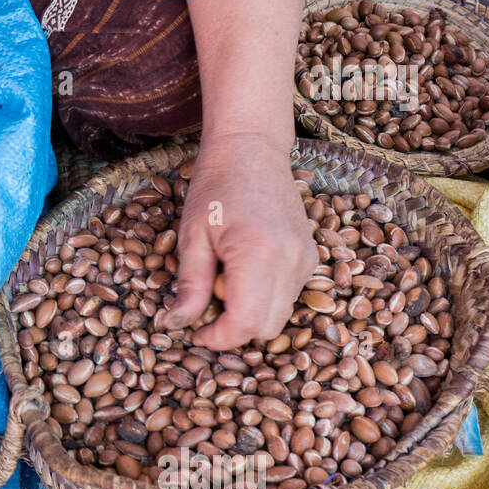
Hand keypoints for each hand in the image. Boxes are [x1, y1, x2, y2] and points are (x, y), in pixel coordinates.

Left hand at [165, 132, 317, 349]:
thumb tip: (177, 325)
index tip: (196, 332)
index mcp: (258, 254)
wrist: (251, 150)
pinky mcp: (310, 257)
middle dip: (234, 329)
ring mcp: (306, 259)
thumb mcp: (192, 236)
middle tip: (206, 306)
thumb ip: (190, 284)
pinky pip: (288, 296)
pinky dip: (264, 297)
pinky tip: (242, 270)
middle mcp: (291, 260)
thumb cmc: (215, 188)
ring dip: (249, 312)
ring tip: (223, 279)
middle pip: (267, 328)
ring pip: (280, 315)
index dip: (218, 338)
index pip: (246, 323)